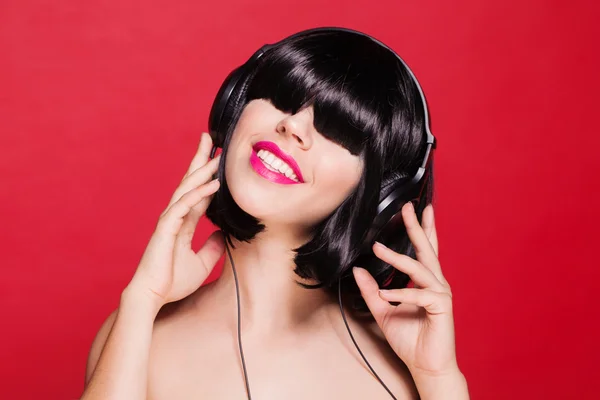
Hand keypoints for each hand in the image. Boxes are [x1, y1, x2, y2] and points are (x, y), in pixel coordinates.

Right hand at [125, 132, 224, 310]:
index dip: (209, 177)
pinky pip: (185, 205)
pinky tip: (214, 183)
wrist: (153, 297)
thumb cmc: (172, 282)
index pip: (198, 193)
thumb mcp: (202, 264)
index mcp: (183, 223)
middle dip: (200, 160)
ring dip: (201, 169)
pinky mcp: (166, 228)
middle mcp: (176, 217)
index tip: (219, 160)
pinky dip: (200, 193)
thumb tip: (224, 235)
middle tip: (211, 138)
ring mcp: (170, 220)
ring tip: (216, 153)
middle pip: (190, 182)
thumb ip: (212, 248)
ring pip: (187, 188)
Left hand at [353, 202, 459, 377]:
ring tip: (378, 247)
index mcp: (425, 282)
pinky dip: (401, 293)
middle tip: (408, 207)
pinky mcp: (441, 307)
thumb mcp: (383, 310)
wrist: (425, 366)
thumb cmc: (410, 339)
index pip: (423, 250)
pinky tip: (385, 293)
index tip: (415, 209)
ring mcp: (440, 294)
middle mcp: (435, 283)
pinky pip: (420, 294)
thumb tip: (357, 269)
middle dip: (417, 227)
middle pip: (427, 250)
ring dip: (398, 258)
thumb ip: (370, 290)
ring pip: (420, 268)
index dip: (420, 229)